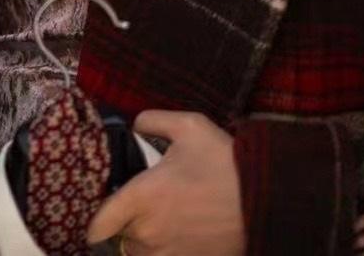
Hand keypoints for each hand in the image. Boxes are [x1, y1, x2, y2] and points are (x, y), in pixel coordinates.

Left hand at [84, 110, 244, 255]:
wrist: (268, 200)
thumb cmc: (226, 163)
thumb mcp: (189, 126)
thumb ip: (153, 120)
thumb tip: (135, 124)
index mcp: (142, 197)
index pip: (98, 223)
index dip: (95, 219)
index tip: (102, 209)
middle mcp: (149, 231)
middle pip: (120, 236)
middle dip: (126, 221)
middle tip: (143, 204)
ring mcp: (169, 253)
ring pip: (140, 252)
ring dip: (144, 239)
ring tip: (163, 218)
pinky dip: (165, 249)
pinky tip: (181, 231)